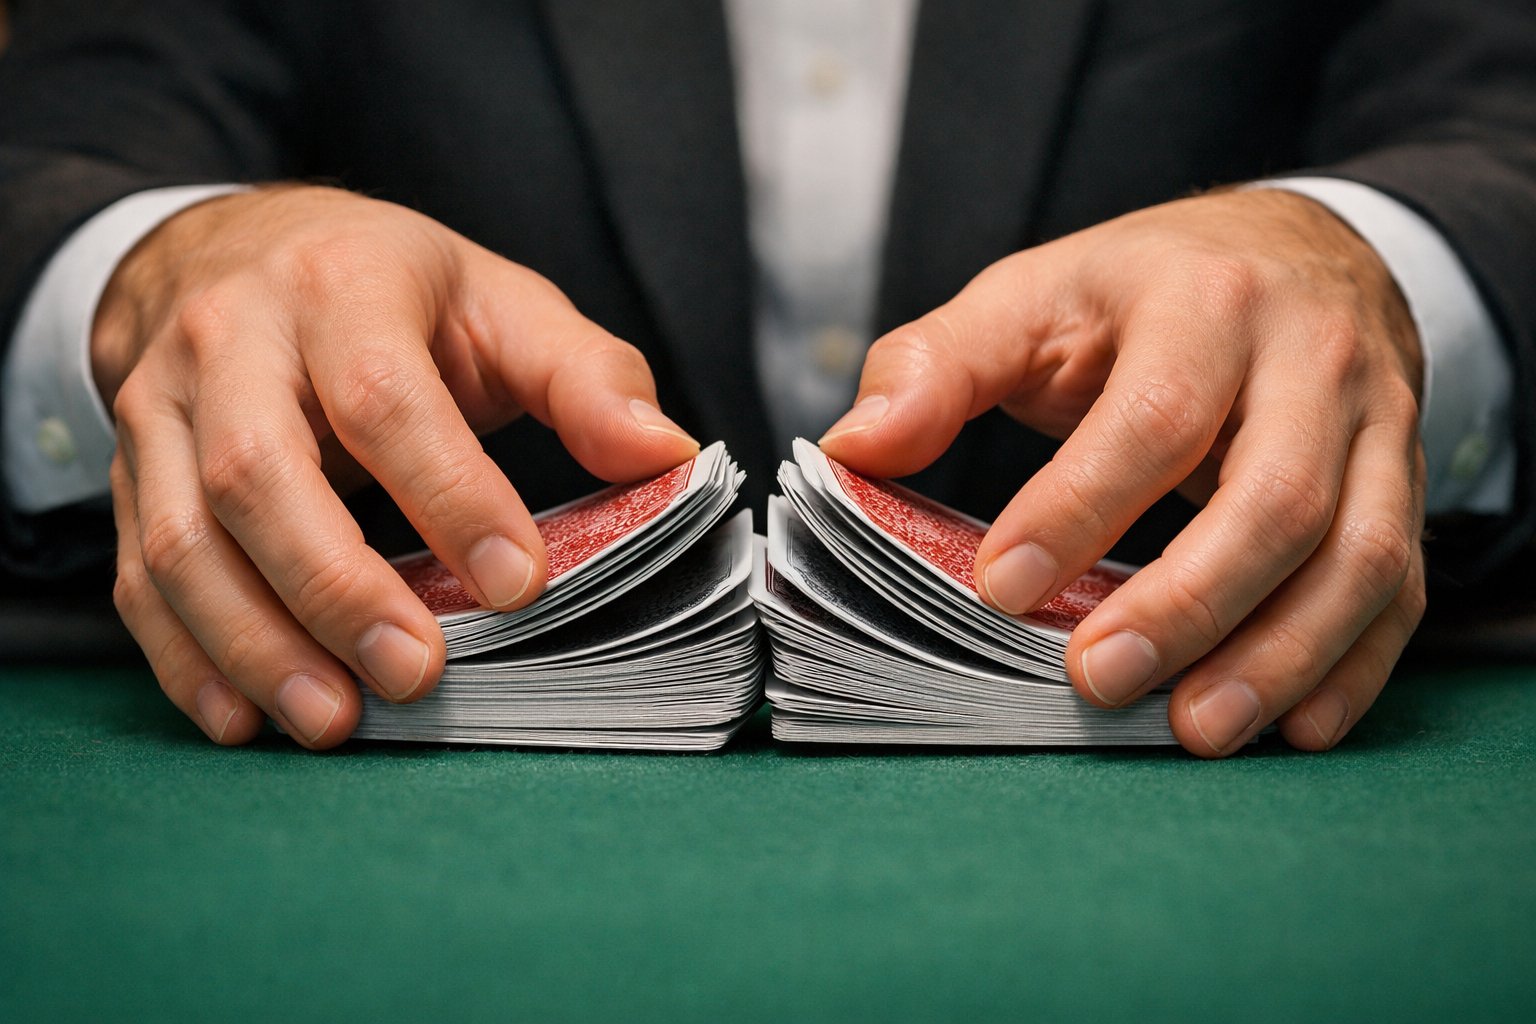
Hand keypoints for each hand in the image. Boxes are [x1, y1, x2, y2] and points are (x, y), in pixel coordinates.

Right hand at [95, 186, 698, 747]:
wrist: (225, 250)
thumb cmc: (386, 287)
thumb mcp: (496, 302)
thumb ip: (584, 376)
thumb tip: (665, 455)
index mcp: (341, 287)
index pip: (388, 399)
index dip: (453, 496)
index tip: (519, 585)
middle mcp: (232, 342)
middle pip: (263, 473)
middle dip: (339, 589)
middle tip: (417, 675)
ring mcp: (163, 409)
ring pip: (184, 538)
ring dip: (256, 643)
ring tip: (333, 721)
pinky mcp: (130, 471)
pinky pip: (138, 575)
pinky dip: (188, 657)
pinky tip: (245, 717)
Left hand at [820, 189, 1425, 756]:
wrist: (1297, 251)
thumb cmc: (1140, 289)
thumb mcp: (1031, 296)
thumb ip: (937, 364)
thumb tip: (854, 447)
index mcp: (1203, 302)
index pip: (1154, 415)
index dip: (1078, 507)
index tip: (1000, 588)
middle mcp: (1309, 360)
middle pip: (1273, 497)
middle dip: (1187, 604)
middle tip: (1097, 682)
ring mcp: (1376, 426)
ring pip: (1357, 552)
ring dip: (1280, 655)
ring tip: (1196, 730)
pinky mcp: (1406, 481)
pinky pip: (1402, 585)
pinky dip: (1357, 664)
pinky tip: (1296, 727)